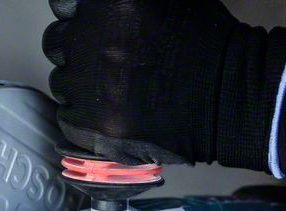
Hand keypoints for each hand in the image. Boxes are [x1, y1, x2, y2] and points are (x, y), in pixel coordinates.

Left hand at [43, 0, 239, 165]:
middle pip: (57, 44)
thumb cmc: (203, 44)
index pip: (64, 6)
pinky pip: (68, 119)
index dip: (80, 19)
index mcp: (111, 1)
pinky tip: (114, 114)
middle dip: (79, 52)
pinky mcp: (91, 124)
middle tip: (110, 63)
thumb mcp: (163, 0)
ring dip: (82, 87)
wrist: (228, 97)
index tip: (94, 29)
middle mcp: (93, 39)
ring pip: (62, 83)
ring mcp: (89, 84)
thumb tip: (87, 5)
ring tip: (118, 92)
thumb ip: (116, 2)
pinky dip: (85, 119)